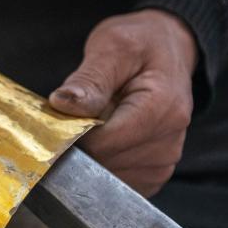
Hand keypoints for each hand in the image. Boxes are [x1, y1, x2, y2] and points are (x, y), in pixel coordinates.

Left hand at [49, 9, 197, 196]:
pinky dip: (103, 166)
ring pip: (109, 179)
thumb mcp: (112, 47)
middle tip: (74, 118)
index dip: (74, 135)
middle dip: (81, 146)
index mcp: (162, 108)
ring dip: (92, 157)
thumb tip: (62, 104)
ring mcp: (165, 161)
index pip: (105, 143)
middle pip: (106, 164)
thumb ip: (89, 79)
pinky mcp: (155, 172)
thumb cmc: (140, 44)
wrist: (167, 48)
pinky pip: (118, 184)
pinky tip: (103, 140)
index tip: (57, 119)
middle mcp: (170, 141)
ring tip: (94, 124)